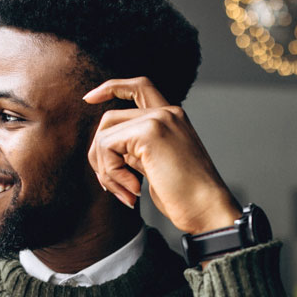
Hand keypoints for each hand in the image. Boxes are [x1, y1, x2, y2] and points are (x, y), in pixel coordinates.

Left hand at [83, 77, 241, 234]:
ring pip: (104, 135)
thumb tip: (106, 149)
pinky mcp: (149, 132)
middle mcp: (167, 112)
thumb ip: (135, 150)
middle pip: (109, 118)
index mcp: (172, 118)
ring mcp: (159, 119)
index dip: (111, 88)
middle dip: (99, 153)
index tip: (88, 99)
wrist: (208, 209)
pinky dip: (111, 173)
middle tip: (111, 185)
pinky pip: (106, 146)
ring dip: (106, 170)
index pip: (138, 87)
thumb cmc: (185, 197)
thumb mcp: (156, 166)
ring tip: (126, 193)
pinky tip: (133, 191)